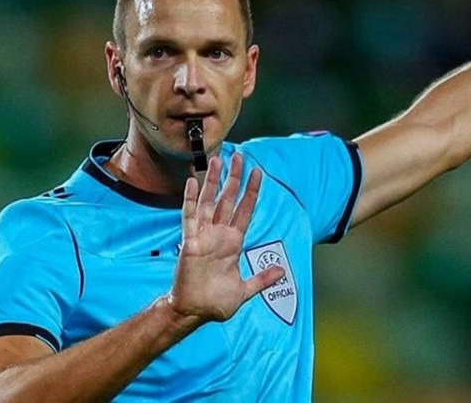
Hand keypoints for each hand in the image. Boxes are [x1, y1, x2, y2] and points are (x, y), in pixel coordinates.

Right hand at [167, 153, 283, 324]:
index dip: (251, 192)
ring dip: (213, 182)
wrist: (194, 312)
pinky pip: (189, 217)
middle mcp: (219, 235)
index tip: (258, 173)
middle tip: (239, 156)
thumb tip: (282, 271)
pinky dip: (190, 200)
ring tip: (217, 160)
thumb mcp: (245, 290)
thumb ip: (262, 279)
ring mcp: (204, 236)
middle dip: (234, 178)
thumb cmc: (216, 303)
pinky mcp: (189, 242)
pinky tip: (191, 183)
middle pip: (228, 200)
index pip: (245, 211)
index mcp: (234, 243)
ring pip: (209, 202)